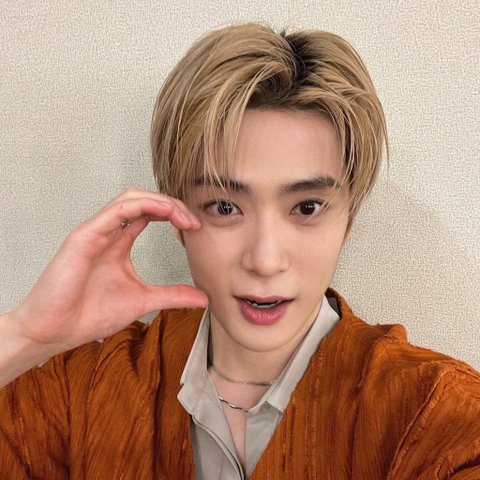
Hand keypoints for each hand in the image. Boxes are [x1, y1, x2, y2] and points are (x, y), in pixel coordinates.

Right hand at [8, 189, 207, 352]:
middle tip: (193, 221)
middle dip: (172, 205)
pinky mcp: (85, 236)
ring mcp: (96, 231)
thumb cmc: (90, 314)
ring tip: (182, 216)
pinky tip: (163, 213)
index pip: (150, 214)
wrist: (56, 331)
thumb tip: (202, 298)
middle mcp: (108, 232)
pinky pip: (116, 210)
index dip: (174, 214)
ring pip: (131, 198)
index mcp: (119, 242)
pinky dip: (143, 206)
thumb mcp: (143, 300)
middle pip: (144, 201)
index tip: (195, 228)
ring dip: (161, 202)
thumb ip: (172, 295)